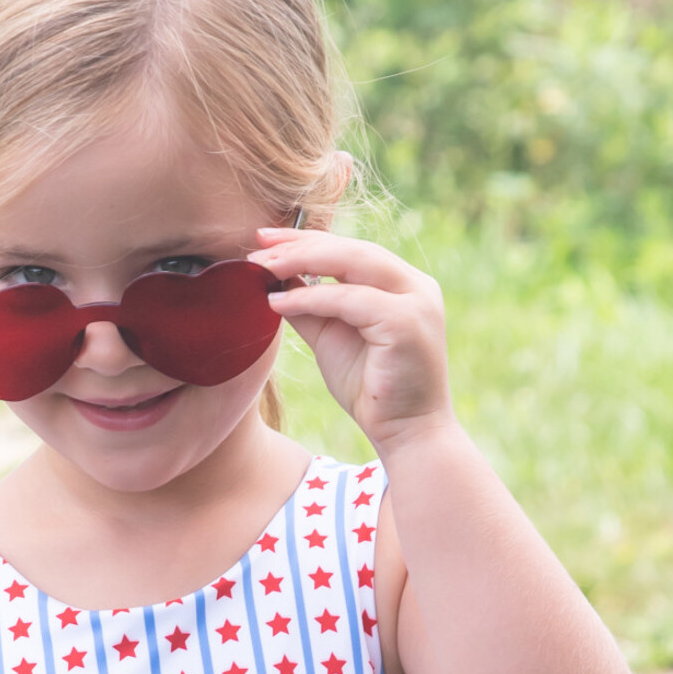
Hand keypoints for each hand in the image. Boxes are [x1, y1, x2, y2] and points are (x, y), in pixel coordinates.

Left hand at [249, 229, 453, 451]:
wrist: (406, 435)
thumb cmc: (372, 391)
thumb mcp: (332, 338)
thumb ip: (310, 307)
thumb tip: (274, 279)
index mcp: (402, 284)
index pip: (350, 249)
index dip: (306, 239)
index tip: (264, 238)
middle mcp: (415, 286)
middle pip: (351, 248)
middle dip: (300, 244)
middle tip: (256, 244)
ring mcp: (416, 301)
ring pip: (353, 263)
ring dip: (301, 261)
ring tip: (261, 266)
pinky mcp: (406, 322)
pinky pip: (350, 300)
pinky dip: (310, 298)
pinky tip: (277, 302)